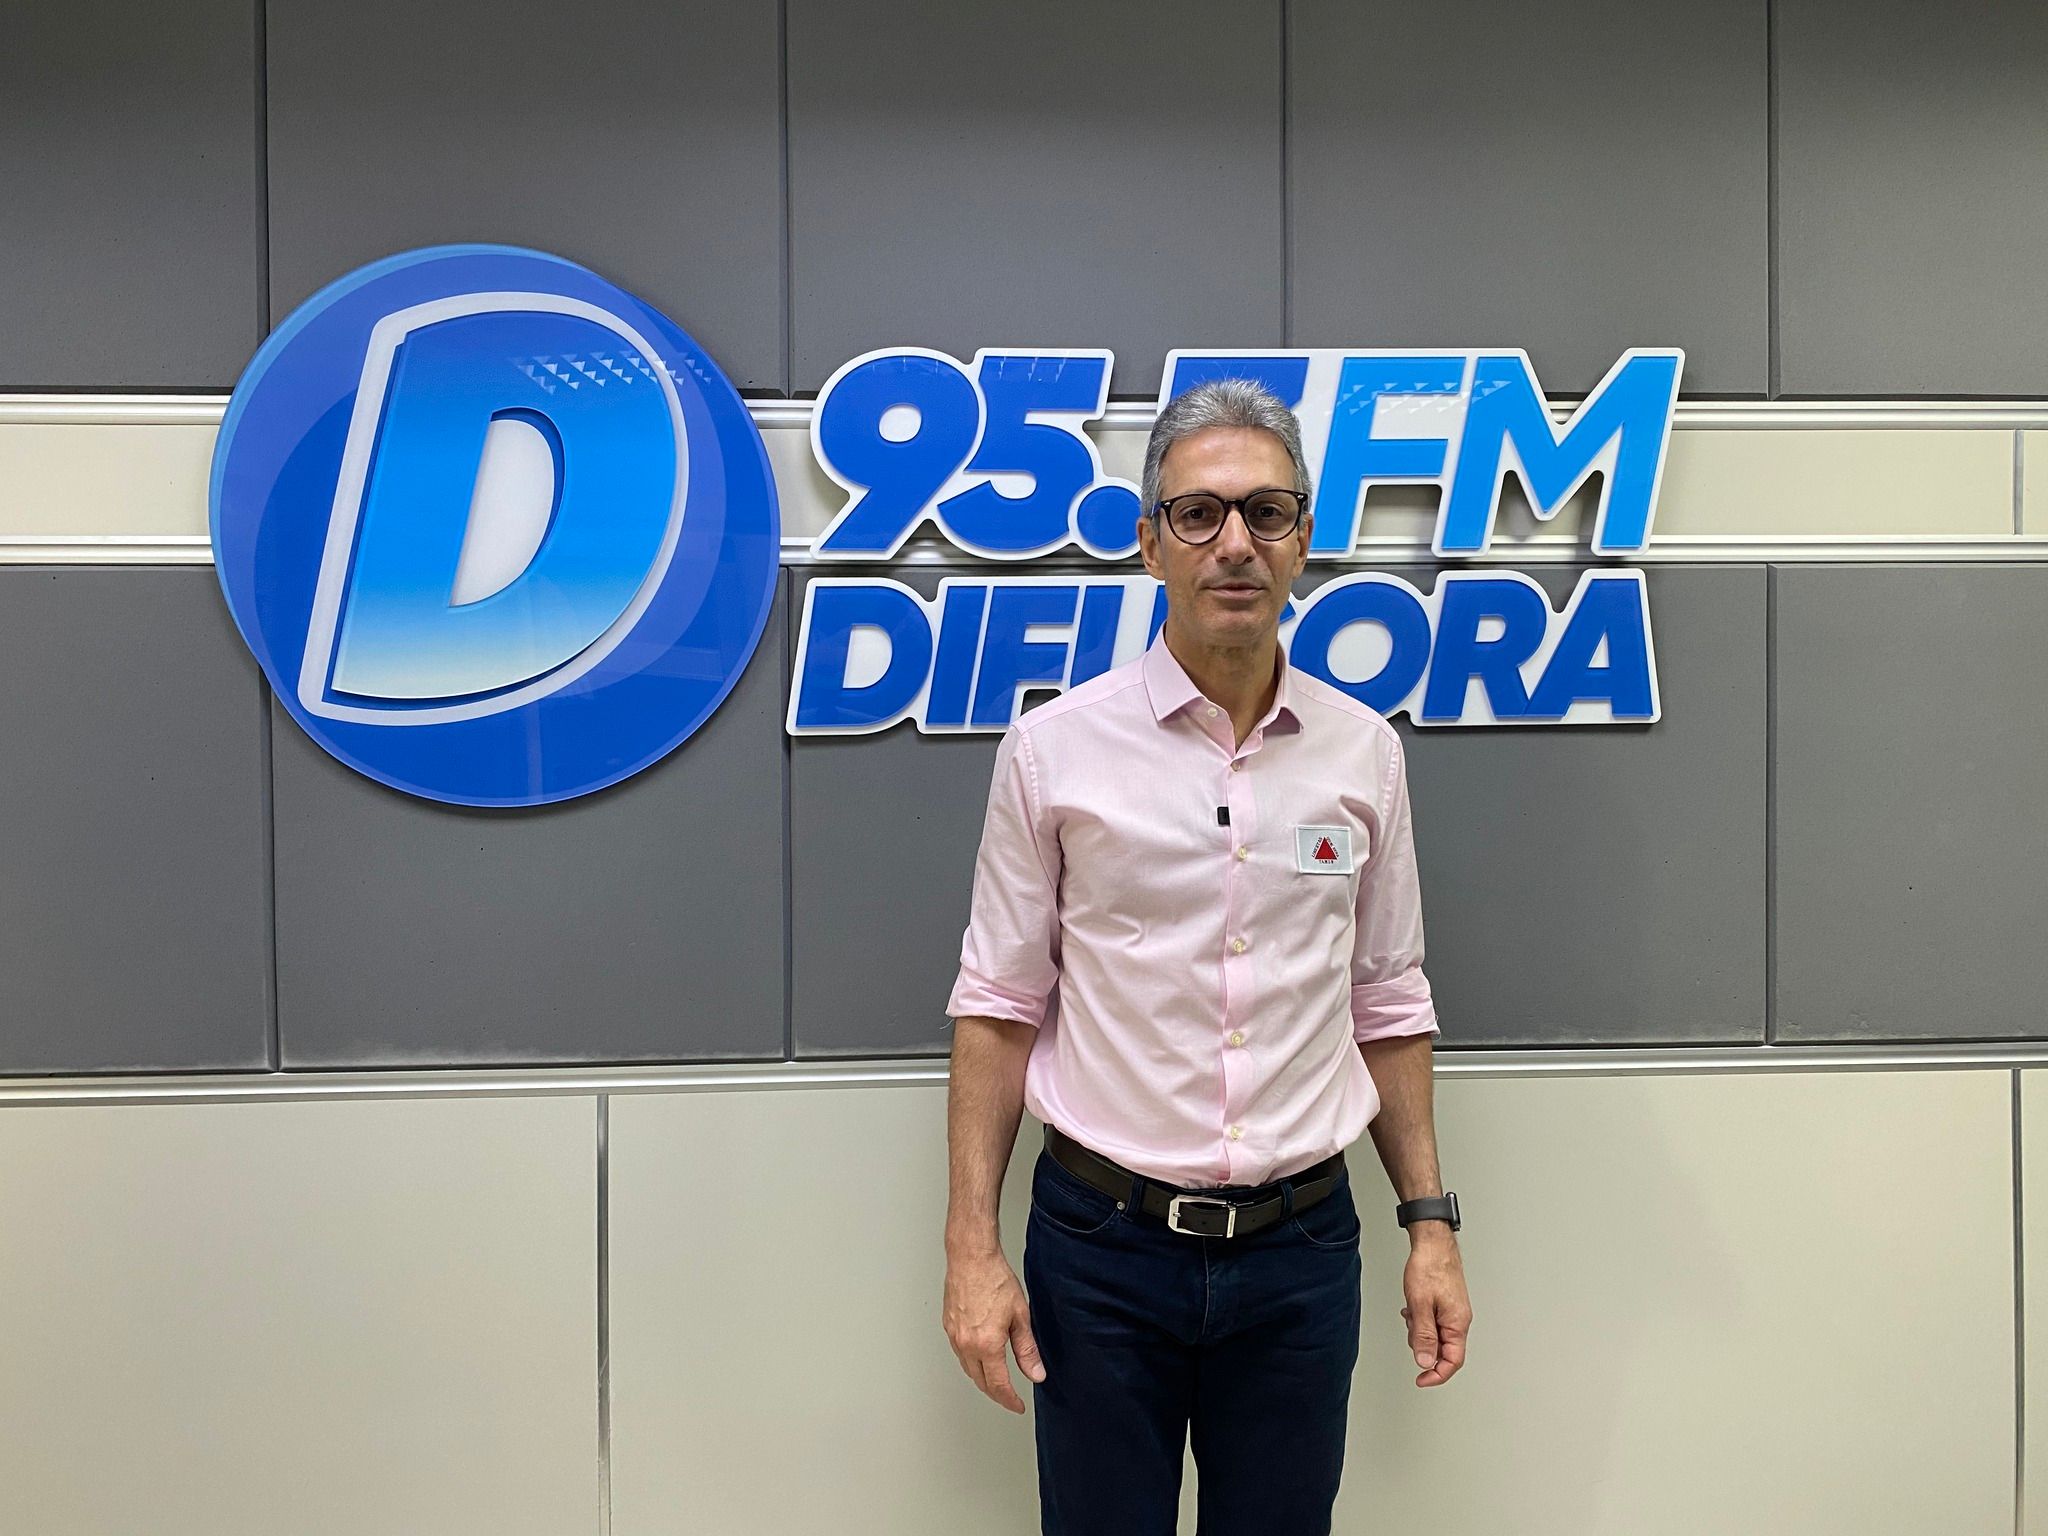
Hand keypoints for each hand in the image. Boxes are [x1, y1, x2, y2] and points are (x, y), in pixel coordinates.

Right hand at [943, 1246, 1045, 1412]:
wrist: (971, 1257)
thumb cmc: (995, 1279)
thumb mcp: (1020, 1316)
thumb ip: (1027, 1349)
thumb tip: (1036, 1373)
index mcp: (986, 1344)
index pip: (998, 1385)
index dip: (1010, 1400)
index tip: (1018, 1405)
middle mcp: (966, 1344)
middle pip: (980, 1381)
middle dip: (996, 1393)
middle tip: (1010, 1397)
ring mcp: (954, 1336)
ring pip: (968, 1369)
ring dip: (982, 1379)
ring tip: (997, 1380)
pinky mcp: (948, 1326)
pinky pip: (959, 1354)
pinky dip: (971, 1362)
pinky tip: (980, 1357)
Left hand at [1400, 1232, 1469, 1386]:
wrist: (1433, 1243)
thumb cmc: (1429, 1267)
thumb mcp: (1420, 1305)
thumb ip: (1424, 1335)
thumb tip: (1425, 1362)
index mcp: (1457, 1323)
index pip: (1453, 1361)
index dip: (1437, 1375)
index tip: (1421, 1379)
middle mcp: (1459, 1320)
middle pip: (1444, 1350)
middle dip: (1424, 1347)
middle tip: (1410, 1332)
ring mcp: (1453, 1312)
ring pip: (1437, 1336)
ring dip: (1421, 1331)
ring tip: (1411, 1313)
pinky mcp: (1446, 1304)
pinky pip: (1434, 1322)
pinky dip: (1421, 1320)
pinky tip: (1413, 1308)